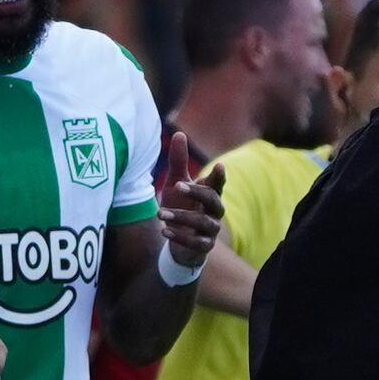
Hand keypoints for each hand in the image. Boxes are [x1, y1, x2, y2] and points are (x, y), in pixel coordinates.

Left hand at [153, 134, 221, 268]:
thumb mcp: (176, 183)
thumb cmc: (182, 205)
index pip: (218, 183)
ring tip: (160, 214)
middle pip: (213, 200)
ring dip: (180, 217)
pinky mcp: (204, 246)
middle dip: (196, 192)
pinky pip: (195, 242)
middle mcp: (214, 210)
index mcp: (210, 193)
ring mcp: (211, 229)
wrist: (180, 240)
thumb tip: (179, 133)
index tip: (219, 166)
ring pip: (202, 222)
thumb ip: (178, 161)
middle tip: (177, 185)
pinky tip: (164, 231)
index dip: (219, 176)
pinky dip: (179, 236)